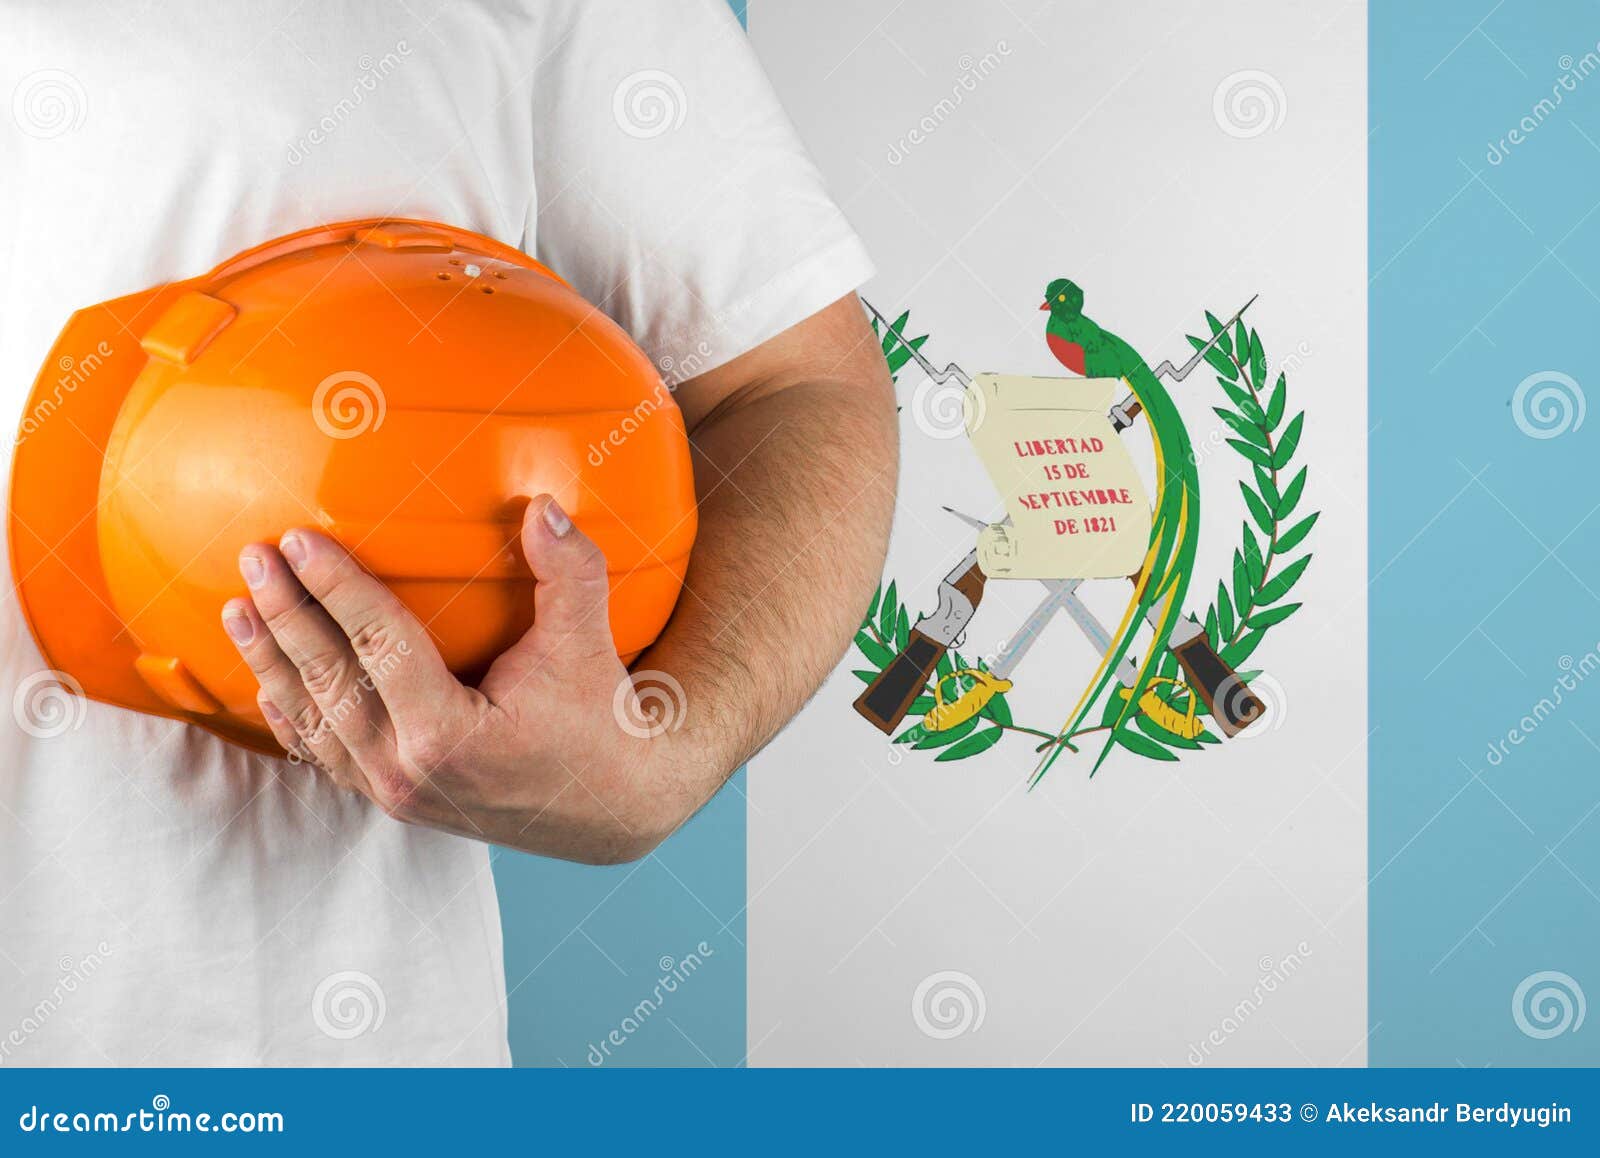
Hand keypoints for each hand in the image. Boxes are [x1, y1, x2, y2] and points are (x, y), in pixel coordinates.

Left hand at [221, 496, 685, 863]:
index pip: (376, 645)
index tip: (299, 540)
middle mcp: (407, 771)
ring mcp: (396, 793)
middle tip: (254, 557)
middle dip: (286, 615)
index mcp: (447, 734)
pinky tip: (268, 682)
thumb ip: (569, 572)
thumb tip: (541, 506)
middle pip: (329, 681)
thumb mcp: (589, 643)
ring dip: (272, 663)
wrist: (612, 808)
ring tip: (238, 608)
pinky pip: (327, 756)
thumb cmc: (601, 722)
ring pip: (315, 721)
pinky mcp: (396, 800)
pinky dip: (291, 716)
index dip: (335, 588)